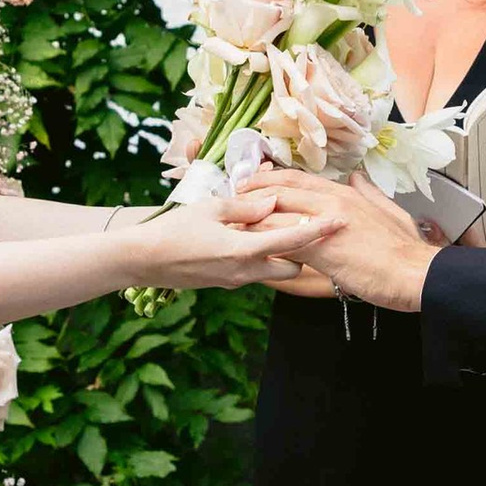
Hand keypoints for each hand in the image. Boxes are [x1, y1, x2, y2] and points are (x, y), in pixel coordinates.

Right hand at [130, 199, 307, 290]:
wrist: (144, 261)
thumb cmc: (173, 229)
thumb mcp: (210, 209)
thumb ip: (246, 206)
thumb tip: (274, 201)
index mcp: (244, 250)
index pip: (293, 240)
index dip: (320, 230)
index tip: (342, 221)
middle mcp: (245, 271)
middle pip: (293, 267)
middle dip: (302, 251)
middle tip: (299, 225)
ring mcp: (236, 281)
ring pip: (274, 271)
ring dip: (279, 255)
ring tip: (269, 230)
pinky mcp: (226, 283)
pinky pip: (255, 272)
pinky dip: (260, 258)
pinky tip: (247, 238)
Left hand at [224, 174, 441, 311]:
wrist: (415, 274)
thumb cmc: (405, 250)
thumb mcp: (390, 211)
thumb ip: (370, 193)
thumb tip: (357, 177)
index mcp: (345, 193)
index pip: (297, 178)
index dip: (269, 178)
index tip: (251, 182)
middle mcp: (332, 202)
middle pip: (279, 190)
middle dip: (251, 193)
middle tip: (230, 198)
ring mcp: (325, 224)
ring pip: (276, 213)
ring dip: (251, 219)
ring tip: (231, 225)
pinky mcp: (321, 250)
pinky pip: (281, 242)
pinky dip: (262, 244)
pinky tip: (247, 250)